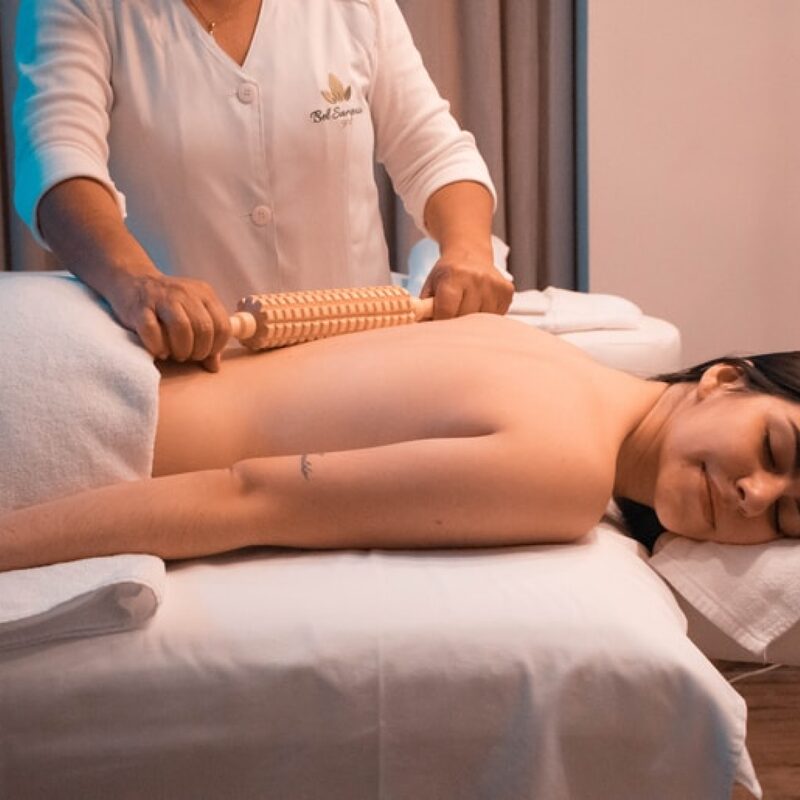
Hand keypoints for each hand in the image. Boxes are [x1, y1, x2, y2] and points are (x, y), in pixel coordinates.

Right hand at [106, 273, 230, 371]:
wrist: (132, 280)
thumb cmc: (168, 304)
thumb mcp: (194, 313)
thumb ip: (208, 336)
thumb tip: (214, 365)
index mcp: (204, 294)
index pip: (223, 325)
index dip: (217, 346)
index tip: (206, 354)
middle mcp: (185, 293)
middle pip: (203, 328)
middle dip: (199, 351)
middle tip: (189, 356)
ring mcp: (162, 298)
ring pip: (181, 327)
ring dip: (181, 349)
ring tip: (176, 355)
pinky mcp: (139, 307)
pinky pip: (152, 330)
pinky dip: (158, 346)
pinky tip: (160, 351)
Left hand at [420, 247, 513, 319]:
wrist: (470, 253)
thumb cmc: (447, 274)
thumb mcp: (430, 286)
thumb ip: (424, 309)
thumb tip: (419, 332)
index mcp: (454, 275)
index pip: (447, 311)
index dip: (440, 322)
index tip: (437, 325)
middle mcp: (477, 278)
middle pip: (464, 318)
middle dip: (455, 323)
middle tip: (451, 316)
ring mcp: (494, 285)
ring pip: (482, 321)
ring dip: (472, 322)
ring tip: (466, 308)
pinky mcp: (507, 291)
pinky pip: (496, 316)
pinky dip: (486, 317)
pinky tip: (479, 304)